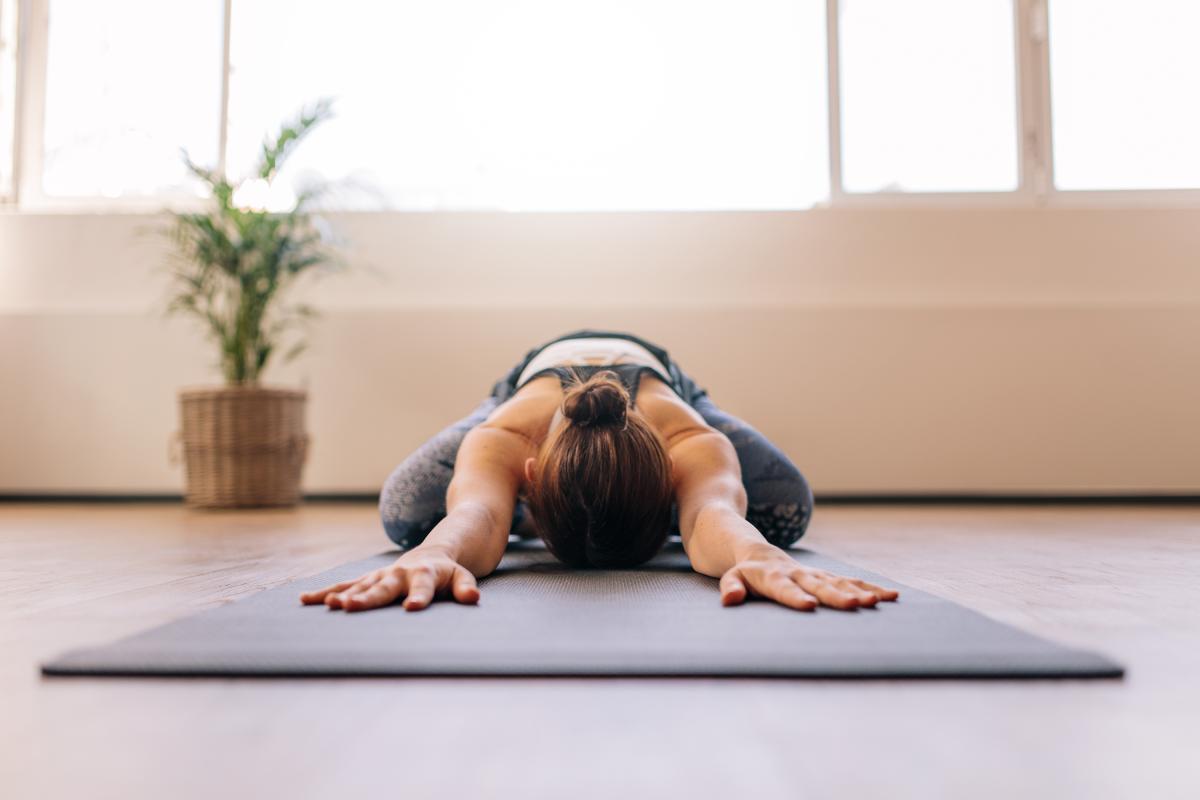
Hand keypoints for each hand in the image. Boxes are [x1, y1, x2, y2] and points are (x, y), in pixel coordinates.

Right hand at [299, 549, 479, 611]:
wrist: (432, 553)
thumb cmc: (449, 572)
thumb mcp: (463, 577)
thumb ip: (466, 588)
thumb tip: (473, 598)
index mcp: (425, 575)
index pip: (423, 588)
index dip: (418, 597)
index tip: (410, 609)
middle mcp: (399, 574)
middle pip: (383, 587)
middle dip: (367, 597)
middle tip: (349, 606)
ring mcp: (381, 576)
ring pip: (360, 585)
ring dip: (343, 594)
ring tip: (329, 604)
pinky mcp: (368, 580)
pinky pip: (345, 585)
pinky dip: (327, 592)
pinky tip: (306, 600)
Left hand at [719, 549, 899, 610]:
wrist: (759, 553)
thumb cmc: (744, 573)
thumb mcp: (731, 578)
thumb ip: (731, 587)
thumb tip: (730, 599)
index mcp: (774, 577)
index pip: (784, 589)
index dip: (796, 597)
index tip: (809, 606)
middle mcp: (799, 574)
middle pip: (819, 586)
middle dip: (838, 596)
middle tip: (856, 606)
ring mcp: (816, 575)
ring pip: (840, 582)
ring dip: (860, 592)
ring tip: (878, 602)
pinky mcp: (827, 577)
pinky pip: (851, 582)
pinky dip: (870, 588)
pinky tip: (891, 596)